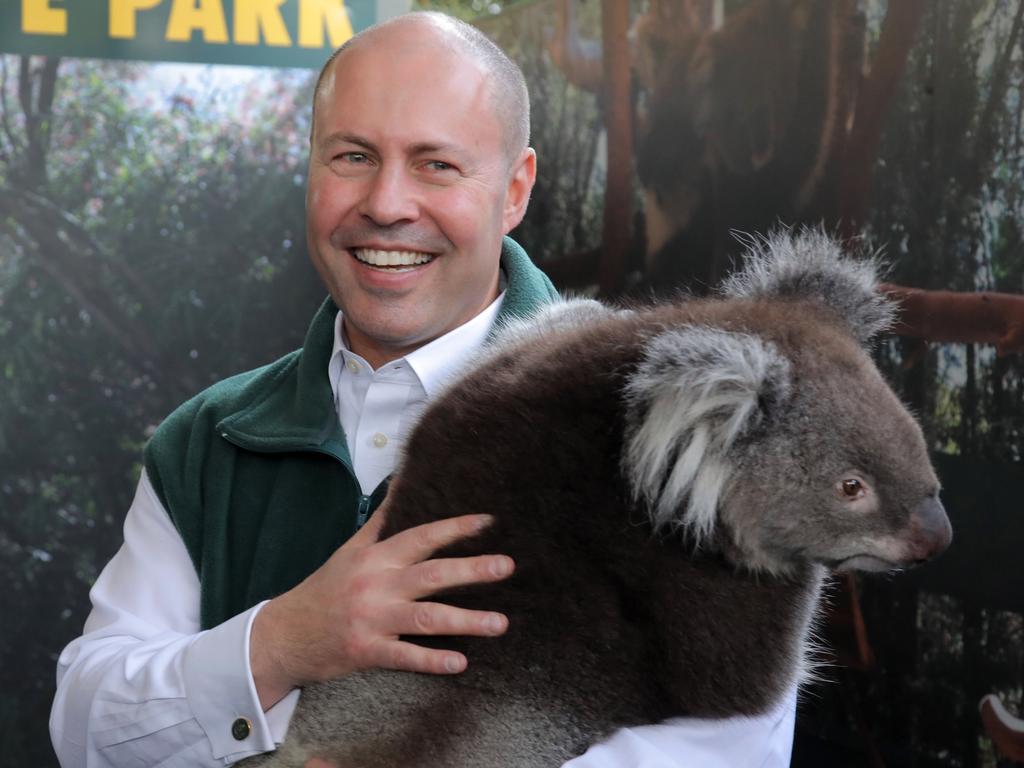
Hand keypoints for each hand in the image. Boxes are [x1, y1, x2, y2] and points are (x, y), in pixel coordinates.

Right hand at [250, 505, 513, 708]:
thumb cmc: (325, 589)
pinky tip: (460, 662)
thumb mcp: (351, 549)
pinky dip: (432, 660)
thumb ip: (382, 520)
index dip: (455, 528)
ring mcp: (372, 619)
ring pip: (425, 618)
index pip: (421, 537)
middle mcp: (376, 585)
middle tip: (507, 566)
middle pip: (431, 575)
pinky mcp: (366, 651)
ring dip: (466, 621)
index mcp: (376, 558)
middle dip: (471, 570)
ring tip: (500, 623)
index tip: (489, 521)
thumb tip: (402, 481)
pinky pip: (405, 656)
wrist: (284, 635)